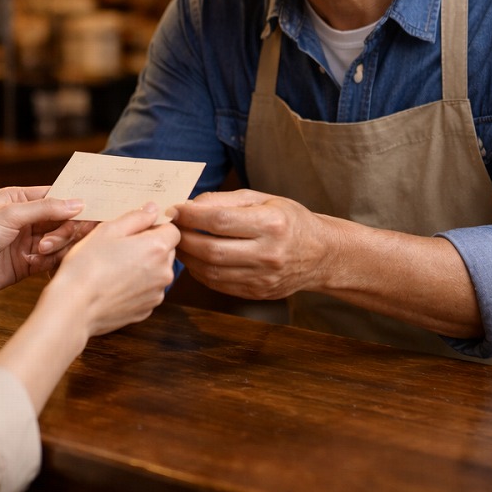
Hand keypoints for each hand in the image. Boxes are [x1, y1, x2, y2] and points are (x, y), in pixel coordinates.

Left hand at [0, 185, 94, 304]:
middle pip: (62, 219)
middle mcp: (25, 219)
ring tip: (42, 250)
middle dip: (66, 227)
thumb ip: (46, 209)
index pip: (55, 195)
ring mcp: (26, 242)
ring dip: (57, 244)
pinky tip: (40, 262)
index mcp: (18, 198)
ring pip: (59, 240)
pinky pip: (51, 260)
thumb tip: (78, 203)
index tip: (95, 206)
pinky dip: (51, 261)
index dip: (74, 200)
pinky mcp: (27, 264)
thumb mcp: (10, 215)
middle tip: (63, 234)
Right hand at [45, 203, 180, 336]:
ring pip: (157, 272)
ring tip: (114, 268)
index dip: (154, 226)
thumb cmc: (87, 266)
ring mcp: (156, 294)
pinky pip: (147, 291)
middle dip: (150, 246)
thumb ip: (135, 217)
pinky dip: (136, 286)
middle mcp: (164, 272)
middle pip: (167, 251)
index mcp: (157, 248)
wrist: (74, 308)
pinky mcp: (146, 310)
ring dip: (143, 267)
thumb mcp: (107, 230)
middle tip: (121, 247)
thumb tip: (152, 209)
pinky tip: (114, 285)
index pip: (172, 230)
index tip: (136, 230)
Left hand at [170, 189, 330, 299]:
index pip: (219, 220)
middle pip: (211, 249)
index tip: (174, 209)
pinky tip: (195, 258)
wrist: (321, 254)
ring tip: (179, 243)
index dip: (190, 215)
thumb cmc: (289, 220)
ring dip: (187, 257)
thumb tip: (190, 204)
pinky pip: (218, 284)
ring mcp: (263, 277)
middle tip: (170, 228)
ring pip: (210, 271)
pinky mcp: (257, 292)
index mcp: (271, 224)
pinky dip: (199, 271)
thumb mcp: (264, 199)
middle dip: (183, 238)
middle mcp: (268, 253)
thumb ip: (226, 200)